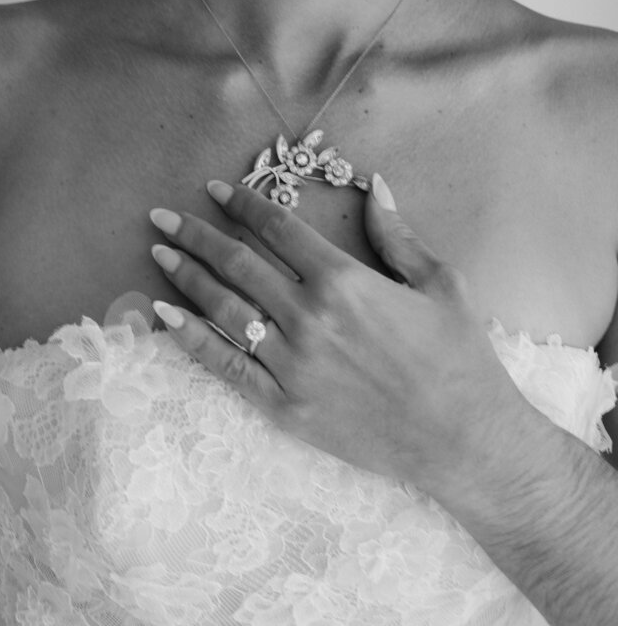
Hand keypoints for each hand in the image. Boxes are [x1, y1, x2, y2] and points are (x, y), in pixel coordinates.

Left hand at [149, 177, 532, 497]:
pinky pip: (225, 366)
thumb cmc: (461, 358)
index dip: (240, 202)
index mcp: (344, 280)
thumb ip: (397, 234)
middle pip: (237, 262)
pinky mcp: (284, 406)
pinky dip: (191, 339)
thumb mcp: (441, 283)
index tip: (213, 189)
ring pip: (223, 309)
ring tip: (158, 253)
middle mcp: (309, 316)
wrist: (465, 441)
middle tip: (162, 216)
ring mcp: (292, 364)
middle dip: (195, 233)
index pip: (276, 227)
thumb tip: (376, 185)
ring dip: (185, 276)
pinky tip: (165, 316)